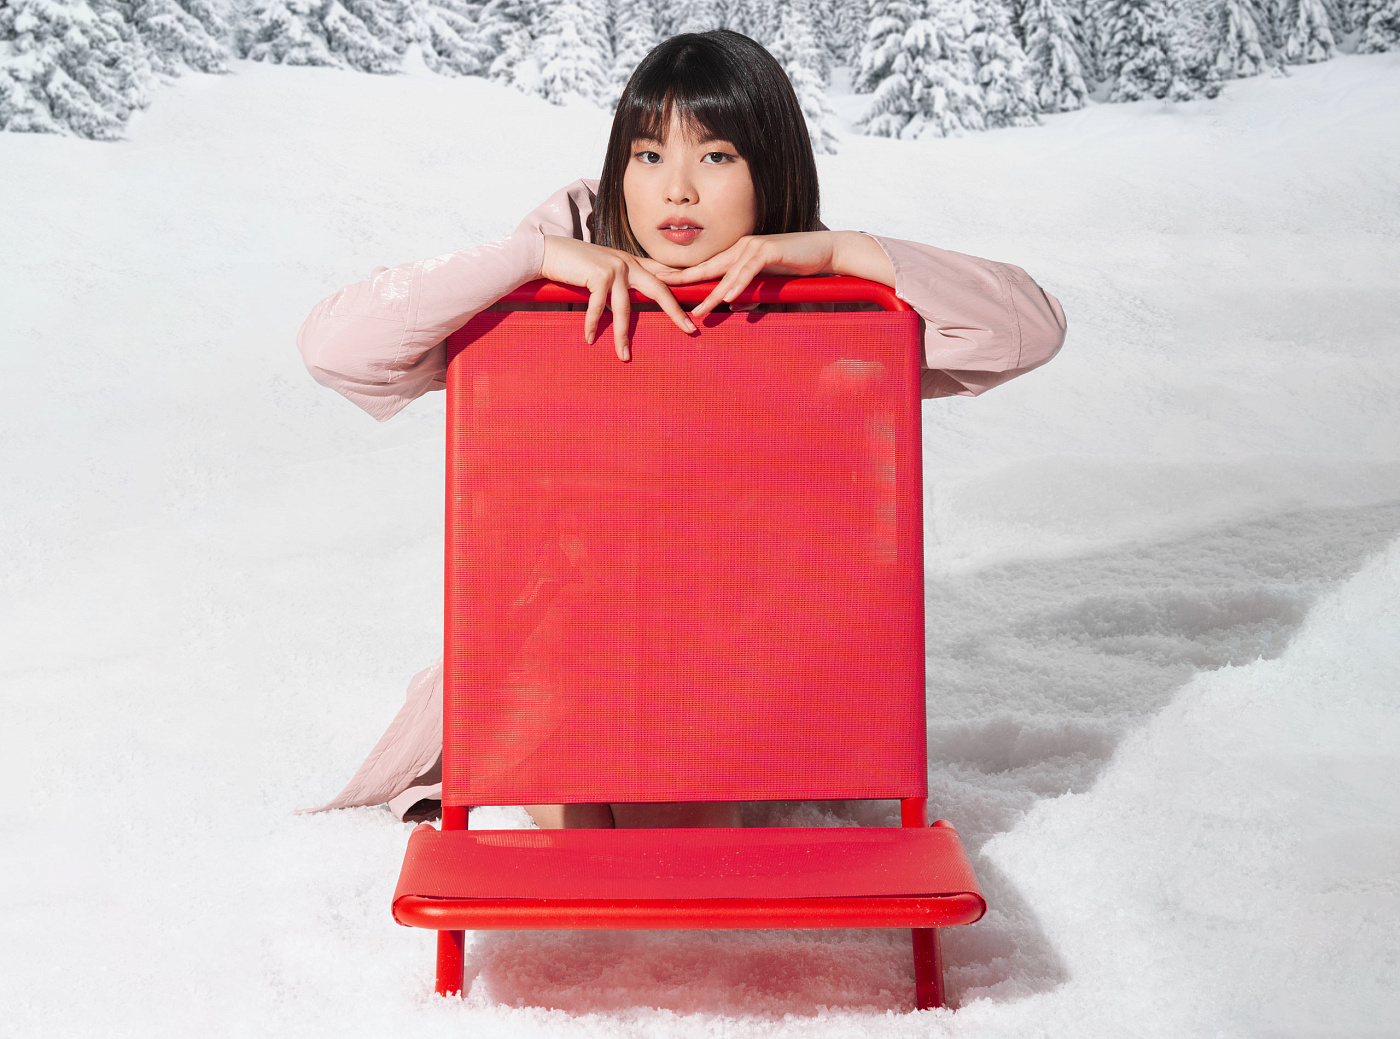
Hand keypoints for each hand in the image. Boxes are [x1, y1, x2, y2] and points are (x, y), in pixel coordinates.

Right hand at [540, 236, 694, 360]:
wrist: (548, 251)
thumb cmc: (574, 265)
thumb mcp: (603, 270)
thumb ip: (619, 283)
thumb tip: (626, 306)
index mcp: (632, 262)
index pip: (662, 277)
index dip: (680, 290)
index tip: (694, 307)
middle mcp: (628, 263)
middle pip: (659, 290)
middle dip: (675, 311)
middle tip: (689, 329)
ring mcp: (614, 267)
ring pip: (625, 309)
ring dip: (622, 336)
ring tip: (624, 356)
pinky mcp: (599, 274)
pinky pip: (599, 308)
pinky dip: (592, 325)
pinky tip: (589, 339)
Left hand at [655, 231, 896, 318]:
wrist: (823, 252)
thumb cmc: (794, 267)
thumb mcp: (767, 285)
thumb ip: (750, 294)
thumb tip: (733, 306)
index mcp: (736, 255)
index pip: (704, 268)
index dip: (681, 276)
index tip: (659, 282)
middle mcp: (740, 248)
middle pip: (706, 268)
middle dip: (681, 279)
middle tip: (656, 286)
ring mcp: (753, 247)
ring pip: (727, 275)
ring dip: (711, 295)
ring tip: (696, 311)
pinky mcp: (769, 251)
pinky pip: (750, 271)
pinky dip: (739, 285)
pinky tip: (729, 298)